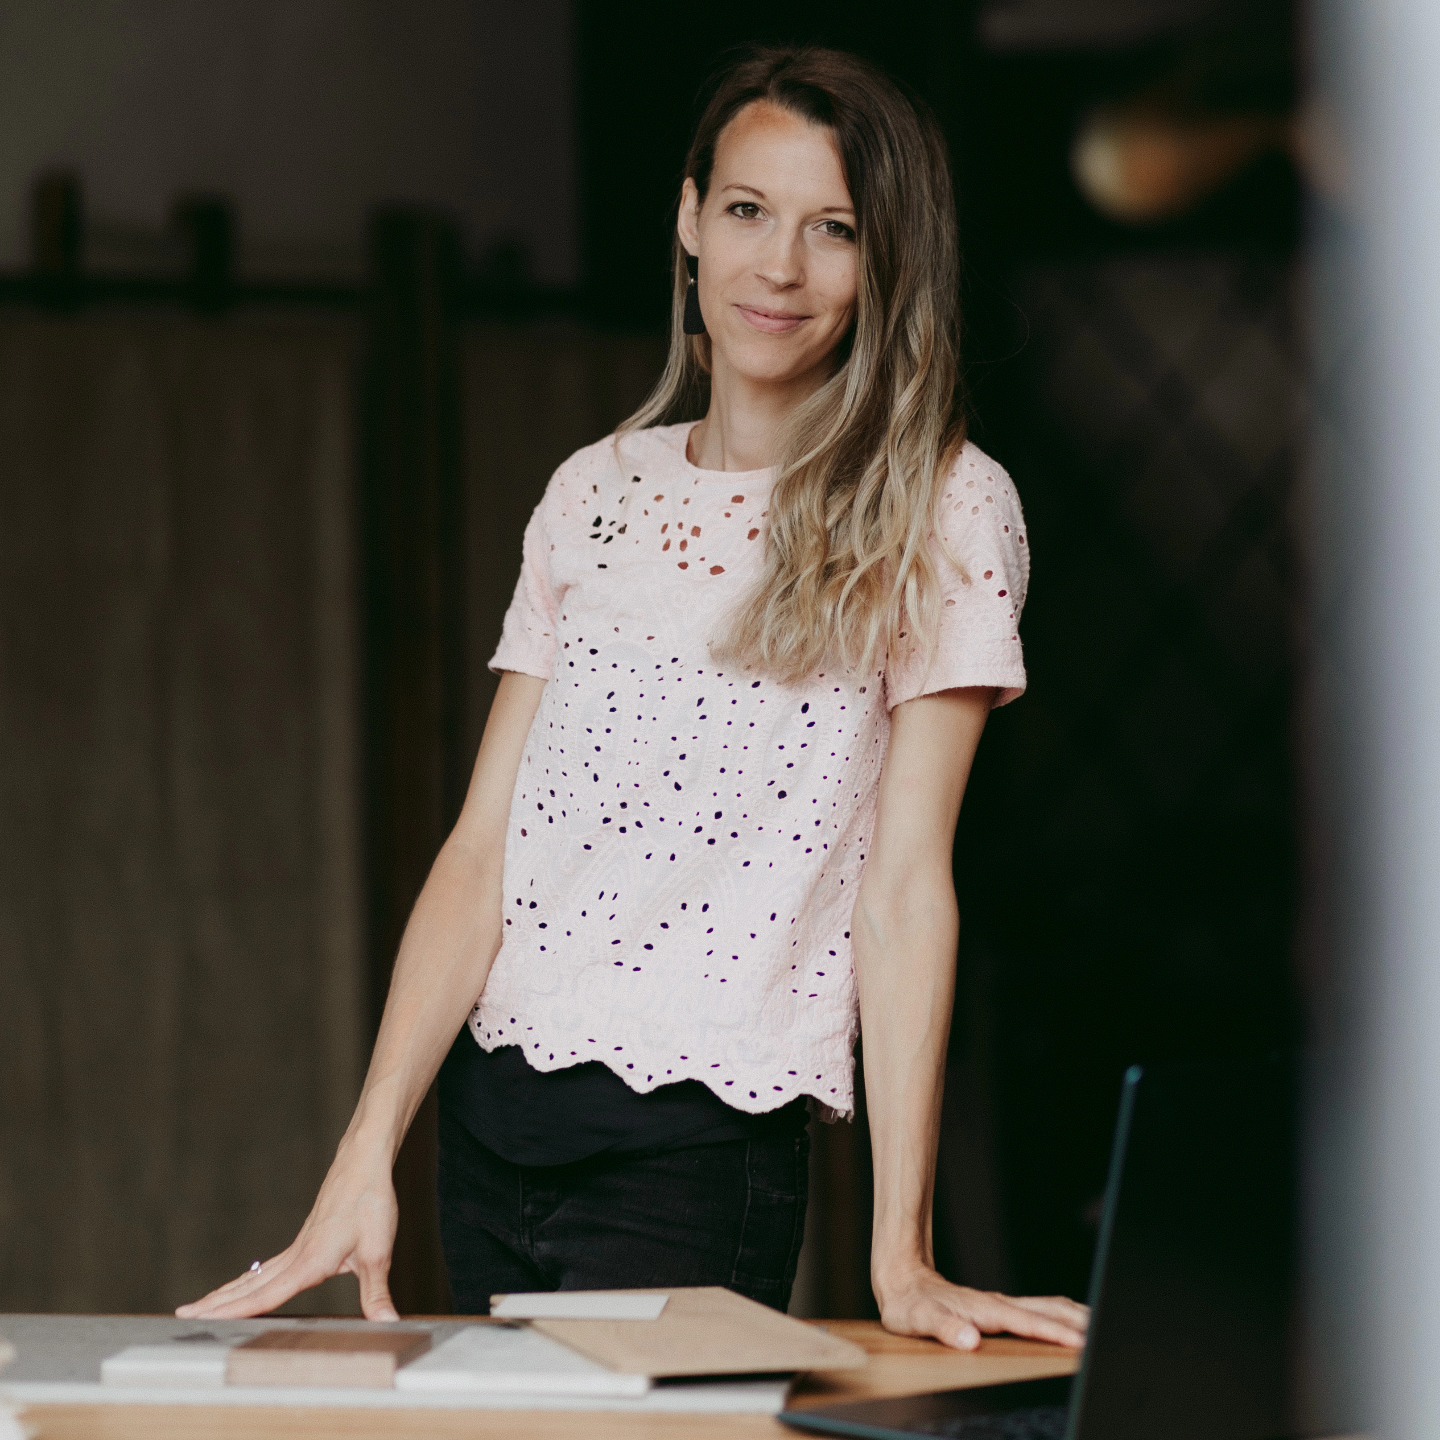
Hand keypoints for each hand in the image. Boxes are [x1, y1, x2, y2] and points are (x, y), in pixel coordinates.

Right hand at [176, 1139, 400, 1320]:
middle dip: (215, 1304)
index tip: (203, 1322)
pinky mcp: (305, 1239)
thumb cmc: (371, 1202)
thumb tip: (387, 1325)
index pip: (265, 1296)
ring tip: (198, 1306)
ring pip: (255, 1276)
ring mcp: (298, 1246)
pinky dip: (248, 1280)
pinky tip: (245, 1285)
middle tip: (180, 1316)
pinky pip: (269, 1267)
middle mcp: (296, 1256)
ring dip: (226, 1292)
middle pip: (248, 1287)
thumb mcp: (379, 1252)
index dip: (234, 1312)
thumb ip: (377, 1293)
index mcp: (309, 1263)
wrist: (364, 1161)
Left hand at [875, 1262, 1088, 1350]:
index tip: (1083, 1343)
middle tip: (1110, 1336)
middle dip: (1080, 1322)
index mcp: (985, 1310)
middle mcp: (998, 1304)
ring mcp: (1000, 1304)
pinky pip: (1039, 1309)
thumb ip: (944, 1328)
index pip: (1029, 1324)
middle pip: (1050, 1310)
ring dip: (1076, 1315)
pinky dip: (1062, 1314)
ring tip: (1102, 1328)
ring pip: (1048, 1306)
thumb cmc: (909, 1304)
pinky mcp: (998, 1307)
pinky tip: (1071, 1322)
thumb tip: (969, 1340)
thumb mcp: (918, 1319)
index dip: (1056, 1334)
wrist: (901, 1279)